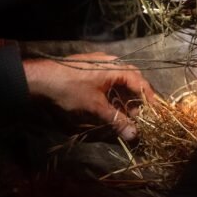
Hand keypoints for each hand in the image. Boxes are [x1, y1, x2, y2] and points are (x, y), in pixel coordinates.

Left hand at [23, 51, 155, 139]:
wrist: (40, 78)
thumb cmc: (70, 88)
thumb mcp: (95, 106)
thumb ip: (116, 119)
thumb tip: (133, 134)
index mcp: (115, 66)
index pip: (140, 81)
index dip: (149, 98)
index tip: (155, 112)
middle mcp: (110, 61)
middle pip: (132, 79)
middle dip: (138, 98)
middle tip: (141, 115)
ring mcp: (100, 63)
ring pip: (120, 80)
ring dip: (125, 97)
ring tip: (127, 114)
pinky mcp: (90, 69)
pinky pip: (110, 80)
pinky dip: (114, 93)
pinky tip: (112, 106)